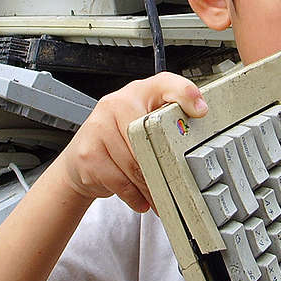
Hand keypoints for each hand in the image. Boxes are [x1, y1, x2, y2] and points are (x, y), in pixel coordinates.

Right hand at [56, 72, 207, 212]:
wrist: (80, 162)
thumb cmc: (119, 142)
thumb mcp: (142, 125)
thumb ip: (165, 128)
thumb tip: (194, 150)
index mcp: (138, 93)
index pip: (164, 83)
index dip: (184, 93)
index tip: (200, 110)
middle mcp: (116, 103)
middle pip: (151, 135)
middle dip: (164, 164)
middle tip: (177, 182)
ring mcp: (99, 126)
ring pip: (136, 163)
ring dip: (151, 186)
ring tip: (158, 195)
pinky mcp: (88, 152)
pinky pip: (120, 180)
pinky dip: (134, 195)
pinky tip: (140, 198)